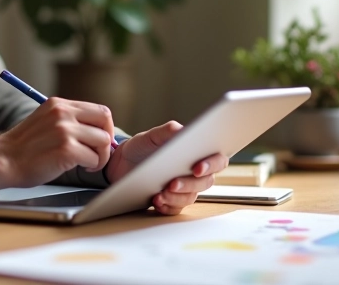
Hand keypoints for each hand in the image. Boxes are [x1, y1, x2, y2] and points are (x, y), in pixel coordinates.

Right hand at [0, 97, 115, 188]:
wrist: (3, 160)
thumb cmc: (24, 148)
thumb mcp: (45, 121)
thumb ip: (68, 120)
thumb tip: (97, 130)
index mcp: (58, 104)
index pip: (98, 109)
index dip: (104, 127)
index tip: (98, 140)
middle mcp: (63, 113)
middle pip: (105, 119)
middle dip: (106, 139)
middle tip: (98, 153)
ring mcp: (64, 130)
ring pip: (102, 141)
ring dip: (100, 156)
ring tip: (88, 163)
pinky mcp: (66, 149)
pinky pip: (94, 158)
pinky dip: (92, 166)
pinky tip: (81, 168)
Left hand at [104, 120, 227, 215]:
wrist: (122, 164)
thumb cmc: (142, 147)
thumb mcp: (152, 136)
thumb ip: (168, 131)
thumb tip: (182, 130)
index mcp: (196, 154)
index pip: (217, 160)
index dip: (212, 164)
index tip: (197, 167)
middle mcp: (194, 173)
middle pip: (205, 182)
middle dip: (190, 184)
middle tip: (173, 183)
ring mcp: (184, 189)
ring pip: (190, 197)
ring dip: (177, 197)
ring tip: (161, 193)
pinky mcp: (172, 201)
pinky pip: (176, 209)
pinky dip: (167, 206)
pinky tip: (156, 200)